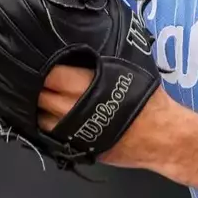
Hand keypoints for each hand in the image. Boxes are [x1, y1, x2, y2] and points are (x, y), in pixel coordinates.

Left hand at [39, 63, 197, 187]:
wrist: (161, 136)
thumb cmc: (147, 100)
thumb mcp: (125, 69)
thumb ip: (98, 62)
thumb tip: (81, 51)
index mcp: (83, 83)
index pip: (47, 74)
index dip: (40, 68)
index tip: (39, 64)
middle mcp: (71, 106)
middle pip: (38, 95)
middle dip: (37, 89)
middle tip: (36, 81)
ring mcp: (70, 129)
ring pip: (38, 117)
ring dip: (38, 109)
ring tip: (42, 101)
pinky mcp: (74, 146)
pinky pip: (49, 135)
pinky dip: (46, 126)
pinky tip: (50, 119)